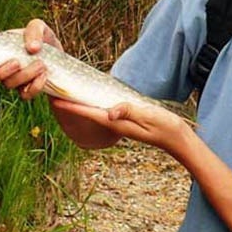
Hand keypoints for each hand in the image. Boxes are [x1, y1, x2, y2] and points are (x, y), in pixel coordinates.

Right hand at [0, 18, 61, 99]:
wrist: (57, 53)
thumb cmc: (41, 39)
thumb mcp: (39, 27)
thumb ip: (34, 30)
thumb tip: (31, 48)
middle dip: (1, 72)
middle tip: (16, 62)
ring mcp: (12, 81)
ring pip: (8, 85)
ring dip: (23, 75)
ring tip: (40, 64)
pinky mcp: (26, 90)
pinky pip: (25, 95)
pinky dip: (35, 86)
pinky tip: (43, 76)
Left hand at [51, 98, 194, 156]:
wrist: (176, 137)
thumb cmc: (165, 126)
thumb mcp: (148, 116)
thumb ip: (130, 111)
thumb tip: (110, 111)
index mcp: (118, 123)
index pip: (90, 113)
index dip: (73, 107)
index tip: (56, 100)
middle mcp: (115, 124)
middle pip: (88, 114)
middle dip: (71, 106)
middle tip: (54, 94)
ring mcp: (120, 124)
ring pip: (94, 113)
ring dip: (80, 105)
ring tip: (67, 96)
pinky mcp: (125, 121)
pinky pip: (104, 112)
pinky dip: (94, 106)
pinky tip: (91, 100)